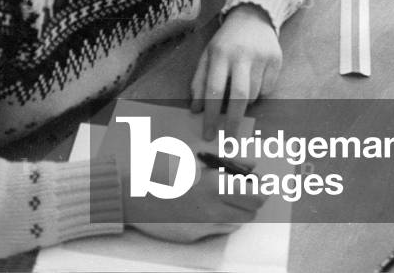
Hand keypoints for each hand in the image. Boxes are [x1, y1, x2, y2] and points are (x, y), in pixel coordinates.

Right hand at [126, 164, 262, 241]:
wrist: (132, 196)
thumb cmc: (163, 169)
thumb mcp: (196, 157)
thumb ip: (229, 161)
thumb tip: (253, 165)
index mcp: (214, 186)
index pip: (256, 197)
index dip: (260, 188)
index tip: (257, 180)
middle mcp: (212, 211)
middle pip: (251, 212)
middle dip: (251, 199)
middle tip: (241, 186)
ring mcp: (204, 227)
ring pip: (237, 223)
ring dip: (237, 209)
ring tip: (223, 194)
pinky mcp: (195, 237)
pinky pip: (219, 230)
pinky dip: (221, 219)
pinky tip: (207, 205)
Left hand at [190, 4, 281, 139]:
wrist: (254, 15)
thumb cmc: (226, 41)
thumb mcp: (207, 55)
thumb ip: (199, 81)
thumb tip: (195, 109)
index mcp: (220, 53)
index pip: (214, 90)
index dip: (211, 115)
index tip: (208, 134)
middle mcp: (241, 55)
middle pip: (239, 96)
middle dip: (233, 121)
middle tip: (229, 138)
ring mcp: (261, 57)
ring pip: (254, 94)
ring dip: (245, 103)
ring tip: (240, 94)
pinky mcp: (276, 59)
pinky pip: (268, 89)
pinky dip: (260, 93)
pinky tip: (255, 80)